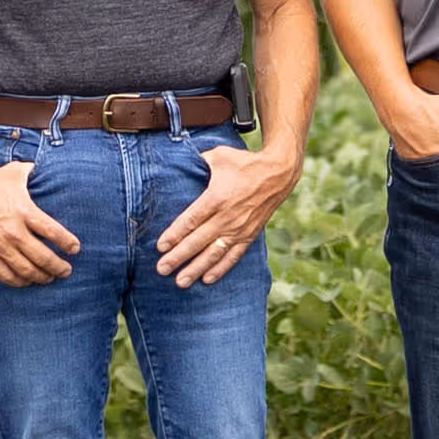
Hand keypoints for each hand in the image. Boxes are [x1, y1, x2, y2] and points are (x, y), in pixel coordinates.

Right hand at [0, 157, 80, 288]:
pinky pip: (6, 275)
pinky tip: (28, 281)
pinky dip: (20, 282)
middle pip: (43, 257)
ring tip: (50, 278)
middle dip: (59, 267)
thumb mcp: (16, 172)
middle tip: (67, 270)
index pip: (53, 232)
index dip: (67, 243)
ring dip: (42, 277)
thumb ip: (35, 172)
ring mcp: (0, 246)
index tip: (75, 249)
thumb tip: (49, 168)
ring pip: (27, 270)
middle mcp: (14, 231)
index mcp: (24, 210)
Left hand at [155, 141, 298, 283]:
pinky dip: (220, 269)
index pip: (191, 220)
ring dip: (196, 269)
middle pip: (198, 241)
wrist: (278, 174)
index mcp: (217, 197)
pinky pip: (233, 256)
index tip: (160, 247)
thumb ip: (198, 162)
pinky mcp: (249, 235)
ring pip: (214, 254)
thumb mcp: (219, 156)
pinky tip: (206, 279)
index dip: (175, 235)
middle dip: (178, 257)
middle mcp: (227, 217)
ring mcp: (239, 229)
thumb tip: (179, 162)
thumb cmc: (245, 163)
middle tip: (161, 269)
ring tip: (180, 282)